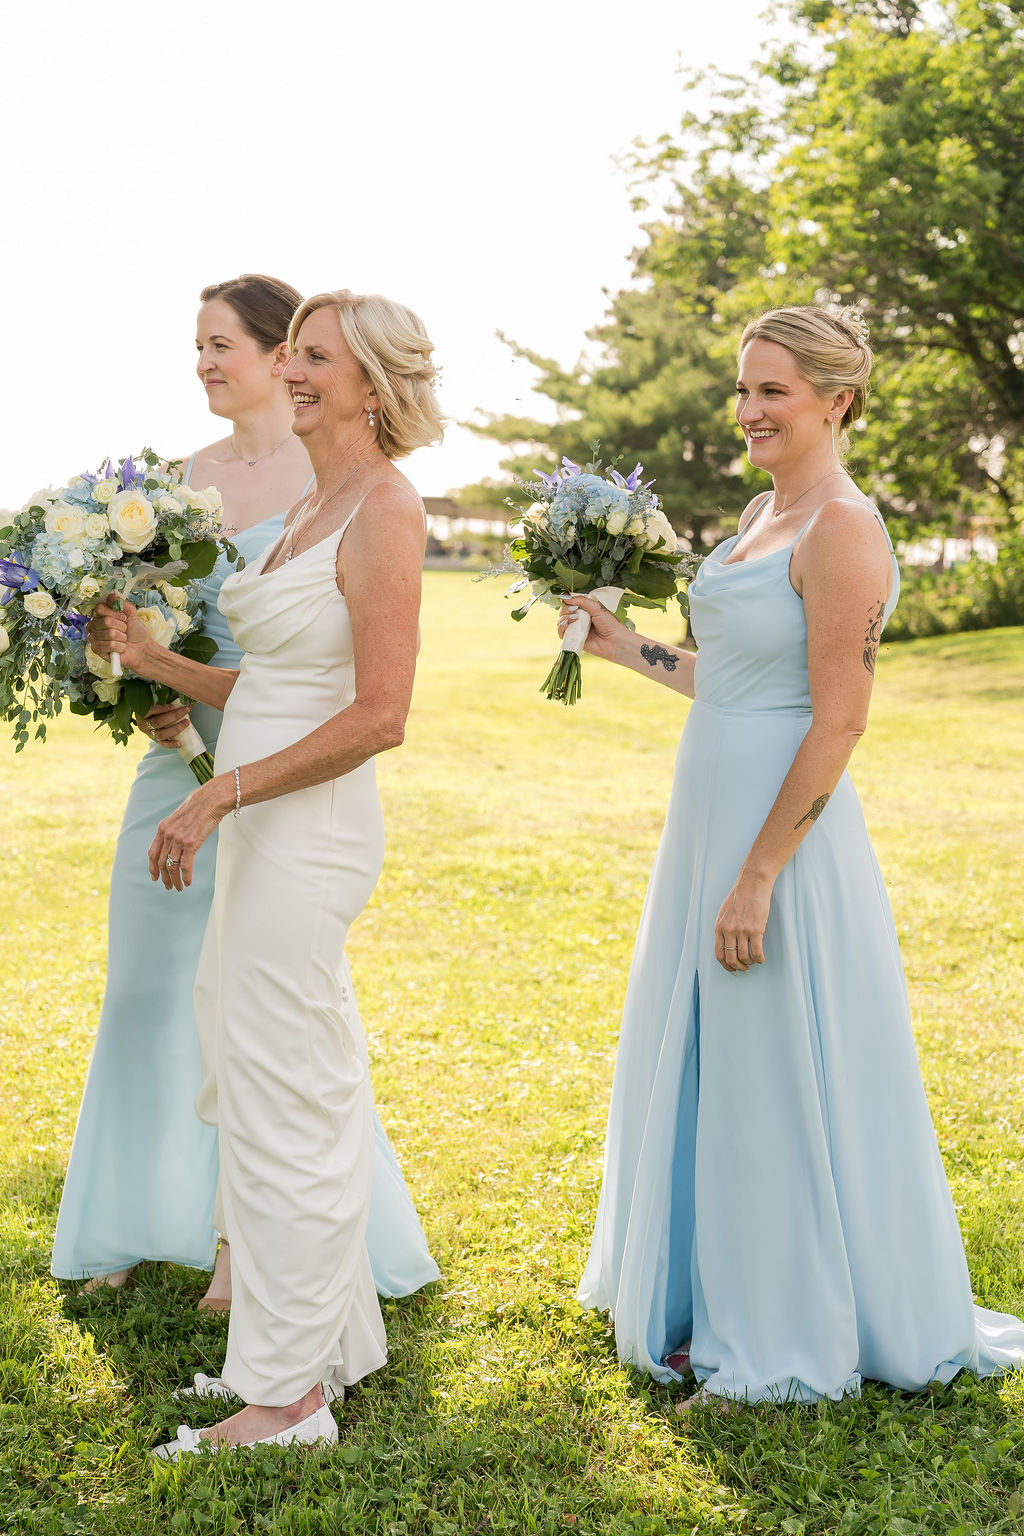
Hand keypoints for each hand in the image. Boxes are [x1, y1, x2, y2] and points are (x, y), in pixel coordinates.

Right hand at [87, 596, 152, 674]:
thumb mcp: (132, 614)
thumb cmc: (135, 632)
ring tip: (123, 640)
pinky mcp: (96, 650)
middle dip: (121, 626)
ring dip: (122, 637)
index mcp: (100, 616)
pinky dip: (120, 647)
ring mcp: (94, 638)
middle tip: (124, 630)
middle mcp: (94, 625)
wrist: (141, 648)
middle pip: (105, 621)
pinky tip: (120, 648)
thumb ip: (122, 604)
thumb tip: (111, 595)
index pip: (99, 608)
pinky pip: (110, 645)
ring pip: (110, 633)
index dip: (114, 613)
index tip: (123, 617)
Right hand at [138, 700, 191, 746]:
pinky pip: (163, 744)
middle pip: (158, 722)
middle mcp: (144, 725)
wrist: (146, 717)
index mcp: (141, 713)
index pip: (151, 710)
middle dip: (174, 716)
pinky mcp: (155, 740)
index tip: (173, 706)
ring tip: (187, 722)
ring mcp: (149, 734)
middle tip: (185, 710)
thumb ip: (162, 699)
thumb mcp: (153, 700)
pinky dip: (171, 744)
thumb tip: (178, 698)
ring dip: (176, 729)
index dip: (162, 708)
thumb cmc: (152, 706)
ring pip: (161, 734)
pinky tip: (180, 743)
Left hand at [148, 776, 233, 890]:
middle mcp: (167, 834)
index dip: (152, 867)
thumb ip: (173, 830)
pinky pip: (185, 865)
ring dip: (175, 880)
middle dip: (164, 878)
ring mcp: (178, 839)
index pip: (153, 853)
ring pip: (172, 866)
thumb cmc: (199, 807)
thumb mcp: (180, 817)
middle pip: (161, 863)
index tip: (155, 877)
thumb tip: (174, 841)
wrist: (211, 800)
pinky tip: (188, 882)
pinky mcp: (190, 843)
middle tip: (168, 887)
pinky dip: (185, 876)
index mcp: (162, 828)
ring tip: (179, 887)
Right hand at [557, 593, 623, 660]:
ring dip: (563, 618)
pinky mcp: (574, 639)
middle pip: (564, 612)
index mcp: (586, 610)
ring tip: (573, 618)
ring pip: (561, 621)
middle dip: (566, 609)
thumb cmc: (609, 624)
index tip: (566, 599)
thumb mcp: (596, 607)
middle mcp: (580, 619)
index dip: (567, 600)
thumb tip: (566, 597)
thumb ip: (582, 601)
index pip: (571, 603)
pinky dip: (561, 628)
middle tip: (574, 610)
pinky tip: (568, 625)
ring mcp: (576, 629)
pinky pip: (562, 633)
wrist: (614, 641)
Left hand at [714, 874, 771, 973]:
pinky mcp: (756, 929)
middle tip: (745, 968)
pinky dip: (760, 959)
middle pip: (731, 958)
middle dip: (738, 967)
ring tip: (754, 961)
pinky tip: (762, 959)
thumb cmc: (739, 896)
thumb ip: (723, 928)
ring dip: (750, 963)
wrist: (752, 885)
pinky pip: (757, 951)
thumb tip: (726, 944)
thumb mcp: (724, 913)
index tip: (732, 969)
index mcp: (719, 927)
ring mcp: (742, 930)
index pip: (719, 954)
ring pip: (745, 957)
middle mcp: (729, 931)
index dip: (726, 965)